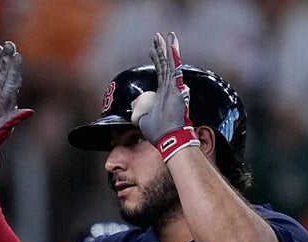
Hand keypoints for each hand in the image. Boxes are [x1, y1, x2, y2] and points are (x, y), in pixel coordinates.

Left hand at [132, 32, 197, 160]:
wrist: (170, 138)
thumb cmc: (159, 132)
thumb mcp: (143, 119)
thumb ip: (139, 110)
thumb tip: (134, 103)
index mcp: (164, 95)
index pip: (161, 74)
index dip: (158, 61)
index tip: (155, 50)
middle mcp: (170, 89)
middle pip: (164, 65)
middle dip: (161, 50)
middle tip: (158, 37)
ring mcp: (172, 88)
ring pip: (168, 64)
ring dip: (164, 49)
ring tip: (162, 36)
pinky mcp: (173, 88)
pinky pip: (171, 68)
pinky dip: (170, 56)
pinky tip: (170, 44)